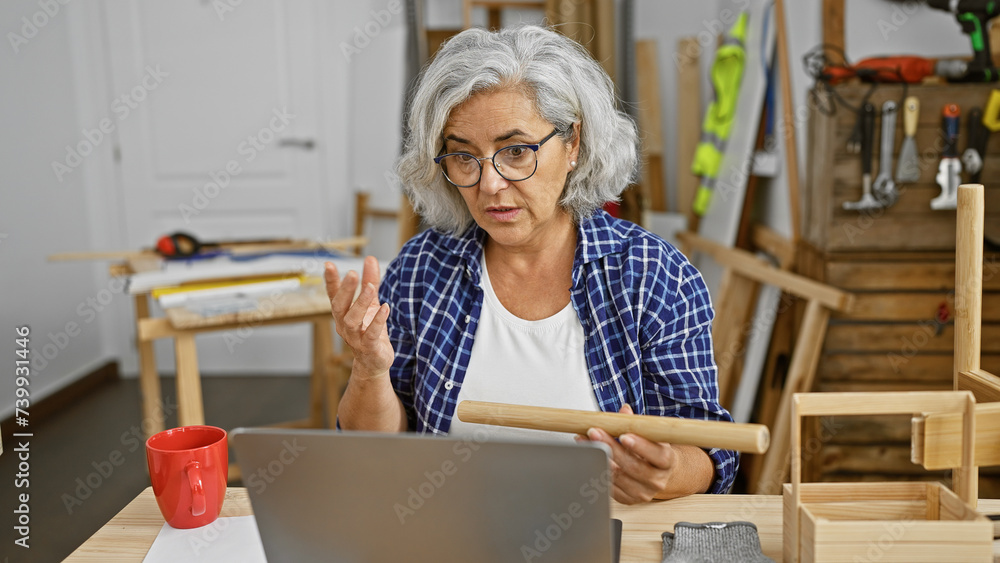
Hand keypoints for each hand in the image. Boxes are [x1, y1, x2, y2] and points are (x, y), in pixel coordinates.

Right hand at [324, 257, 393, 379]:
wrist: (374, 362)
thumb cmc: (370, 331)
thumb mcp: (371, 304)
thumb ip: (371, 281)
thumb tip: (370, 258)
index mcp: (342, 314)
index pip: (333, 295)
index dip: (331, 281)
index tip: (329, 264)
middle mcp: (344, 325)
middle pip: (339, 306)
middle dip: (345, 290)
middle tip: (352, 273)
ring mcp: (355, 338)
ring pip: (352, 320)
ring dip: (361, 303)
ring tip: (371, 288)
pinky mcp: (369, 348)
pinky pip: (371, 334)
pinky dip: (378, 321)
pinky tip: (385, 308)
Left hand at [576, 404, 701, 504]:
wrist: (658, 473)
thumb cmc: (652, 451)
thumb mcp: (650, 435)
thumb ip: (637, 423)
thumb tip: (624, 410)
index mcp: (667, 461)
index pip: (657, 455)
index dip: (641, 446)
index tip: (624, 436)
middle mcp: (657, 480)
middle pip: (633, 466)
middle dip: (611, 448)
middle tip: (595, 432)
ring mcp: (642, 493)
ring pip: (618, 476)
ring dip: (599, 457)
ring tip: (586, 441)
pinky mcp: (628, 499)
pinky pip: (610, 486)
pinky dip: (597, 470)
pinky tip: (589, 457)